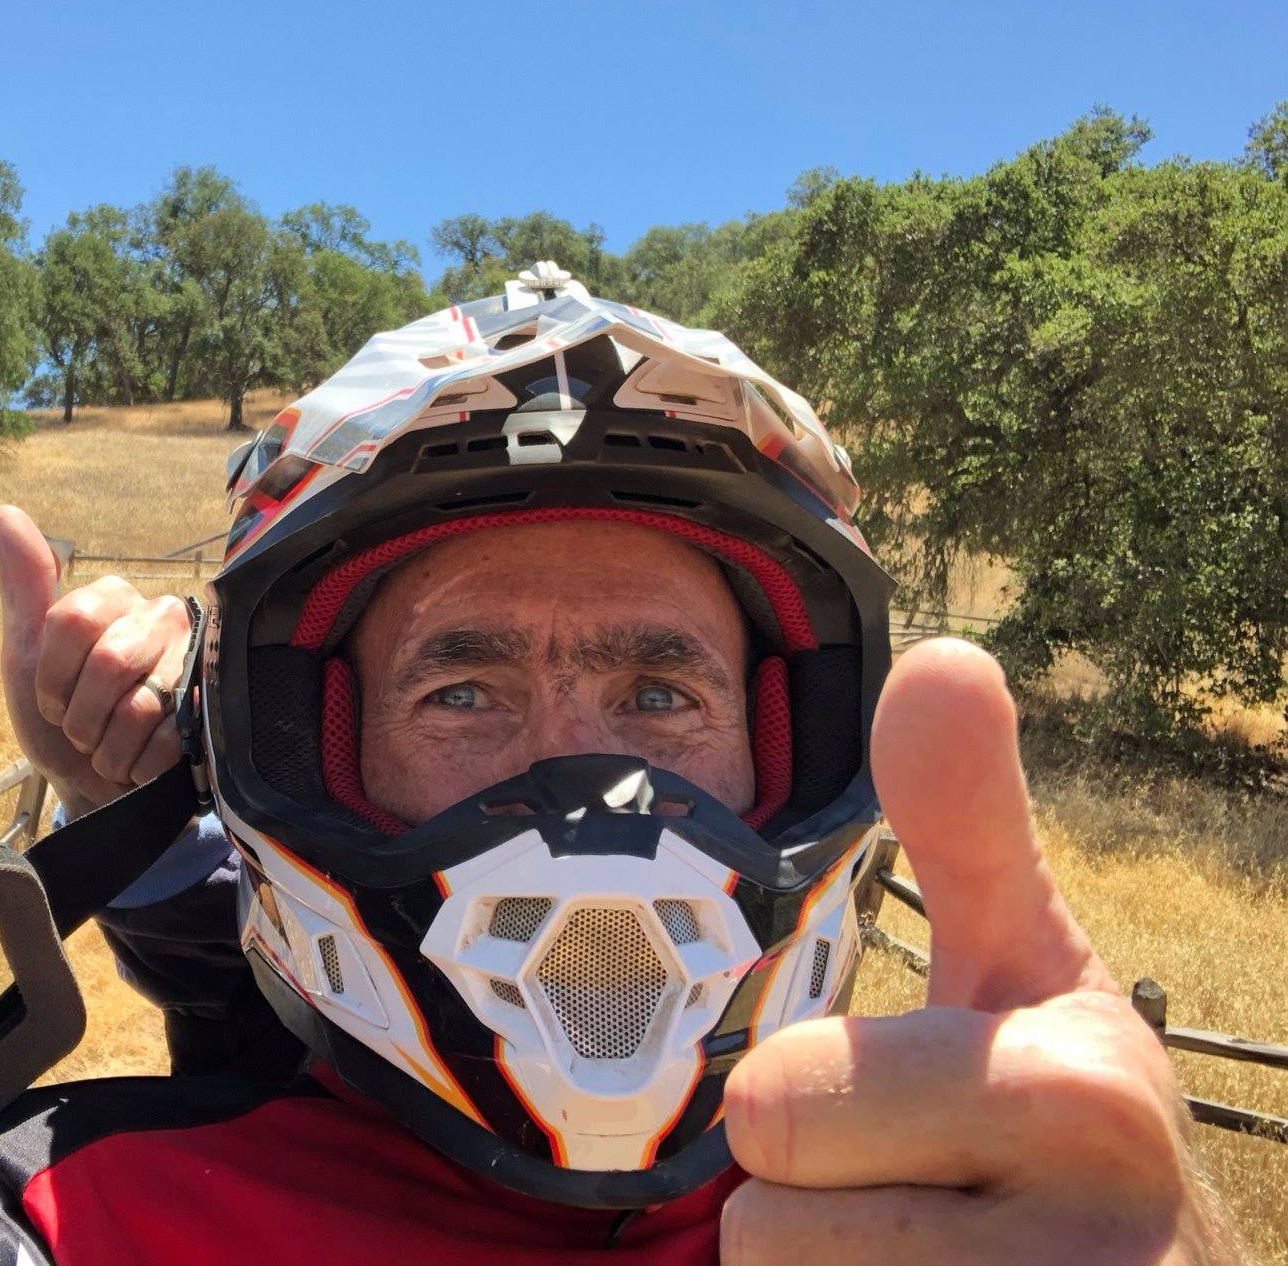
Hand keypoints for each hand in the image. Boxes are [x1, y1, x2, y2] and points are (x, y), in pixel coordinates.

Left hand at [0, 504, 190, 816]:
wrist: (91, 786)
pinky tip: (139, 759)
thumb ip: (23, 585)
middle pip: (108, 663)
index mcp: (115, 598)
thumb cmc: (59, 715)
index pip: (72, 621)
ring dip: (107, 746)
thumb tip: (1, 511)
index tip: (52, 697)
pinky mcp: (213, 710)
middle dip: (80, 716)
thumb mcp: (27, 652)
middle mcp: (161, 618)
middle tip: (83, 726)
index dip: (51, 676)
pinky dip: (137, 764)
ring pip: (139, 707)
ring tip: (110, 743)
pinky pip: (166, 741)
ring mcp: (193, 664)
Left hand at [722, 639, 1240, 1264]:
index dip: (811, 1117)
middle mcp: (1095, 1249)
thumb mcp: (1028, 971)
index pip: (778, 1113)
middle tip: (918, 1206)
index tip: (926, 1120)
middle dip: (812, 1215)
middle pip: (763, 1231)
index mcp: (1077, 1094)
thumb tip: (944, 652)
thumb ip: (970, 823)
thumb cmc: (1061, 1130)